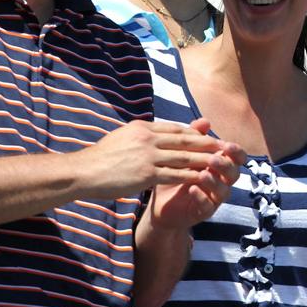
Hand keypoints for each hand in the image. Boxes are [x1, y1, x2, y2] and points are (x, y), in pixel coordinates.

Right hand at [73, 119, 236, 200]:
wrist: (83, 172)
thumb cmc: (100, 158)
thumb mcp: (122, 137)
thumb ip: (141, 135)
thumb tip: (155, 134)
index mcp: (142, 127)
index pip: (175, 129)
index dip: (193, 133)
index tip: (207, 137)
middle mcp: (148, 138)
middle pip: (184, 140)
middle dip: (206, 143)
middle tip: (223, 145)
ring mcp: (148, 155)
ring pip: (184, 156)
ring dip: (204, 159)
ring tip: (220, 161)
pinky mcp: (146, 173)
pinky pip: (175, 174)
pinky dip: (192, 176)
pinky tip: (204, 178)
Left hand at [145, 119, 245, 229]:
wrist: (161, 205)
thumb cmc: (176, 175)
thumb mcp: (183, 155)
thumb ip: (194, 139)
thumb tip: (205, 120)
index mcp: (220, 166)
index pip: (237, 158)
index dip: (236, 152)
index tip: (227, 145)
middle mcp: (222, 182)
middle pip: (234, 174)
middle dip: (226, 166)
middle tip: (214, 159)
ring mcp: (214, 198)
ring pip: (223, 191)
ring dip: (214, 182)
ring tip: (202, 174)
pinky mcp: (203, 212)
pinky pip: (207, 206)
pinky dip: (201, 197)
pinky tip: (192, 189)